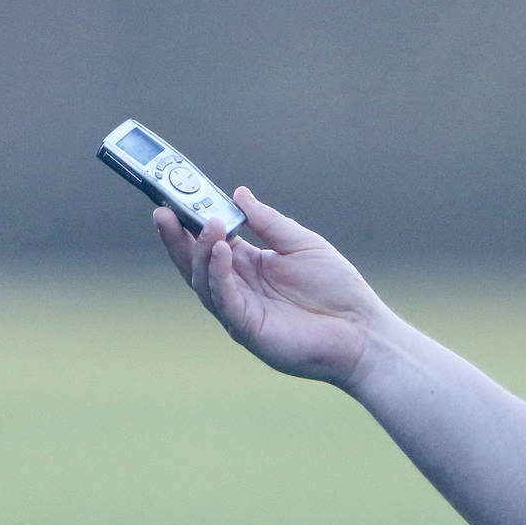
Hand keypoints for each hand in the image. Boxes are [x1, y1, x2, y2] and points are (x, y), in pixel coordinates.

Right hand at [154, 187, 389, 389]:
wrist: (361, 330)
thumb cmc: (336, 288)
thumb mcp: (301, 242)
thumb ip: (268, 221)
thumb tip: (238, 193)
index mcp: (249, 266)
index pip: (210, 242)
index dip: (190, 222)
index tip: (174, 196)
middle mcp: (238, 288)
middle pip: (195, 262)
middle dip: (177, 237)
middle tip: (164, 209)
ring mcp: (239, 310)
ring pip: (204, 280)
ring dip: (200, 251)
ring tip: (206, 225)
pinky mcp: (247, 329)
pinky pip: (224, 300)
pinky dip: (218, 274)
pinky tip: (221, 250)